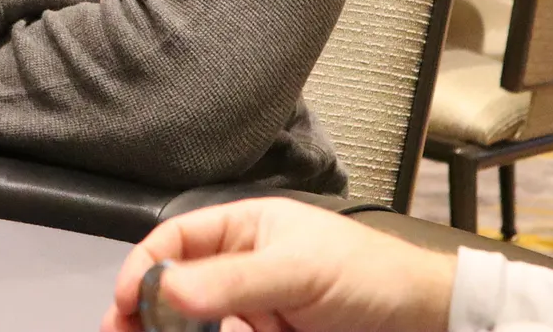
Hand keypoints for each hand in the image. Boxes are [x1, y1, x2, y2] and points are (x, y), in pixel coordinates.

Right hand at [100, 199, 454, 331]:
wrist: (427, 323)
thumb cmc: (371, 276)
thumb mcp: (297, 272)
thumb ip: (232, 281)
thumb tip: (166, 290)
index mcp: (242, 230)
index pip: (175, 242)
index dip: (145, 269)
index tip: (125, 303)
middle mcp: (240, 269)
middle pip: (175, 290)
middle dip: (147, 312)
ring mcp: (252, 311)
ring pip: (196, 324)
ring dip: (176, 331)